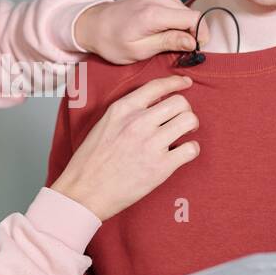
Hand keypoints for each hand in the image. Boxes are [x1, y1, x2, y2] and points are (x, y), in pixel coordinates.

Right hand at [51, 73, 199, 221]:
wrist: (84, 191)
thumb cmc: (90, 162)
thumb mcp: (103, 125)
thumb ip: (126, 113)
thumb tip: (152, 105)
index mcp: (122, 109)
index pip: (157, 86)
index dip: (176, 82)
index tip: (185, 84)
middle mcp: (138, 122)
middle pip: (180, 102)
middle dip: (185, 110)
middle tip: (181, 121)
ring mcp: (151, 144)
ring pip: (189, 121)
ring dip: (191, 127)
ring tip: (183, 136)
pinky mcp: (161, 167)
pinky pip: (191, 149)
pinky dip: (191, 150)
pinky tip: (181, 154)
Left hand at [73, 0, 204, 63]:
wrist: (95, 24)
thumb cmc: (112, 42)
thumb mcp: (139, 50)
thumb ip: (168, 43)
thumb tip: (193, 42)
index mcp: (153, 13)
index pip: (194, 19)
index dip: (200, 36)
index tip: (194, 50)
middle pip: (192, 14)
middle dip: (191, 33)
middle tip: (176, 49)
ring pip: (187, 11)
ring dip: (182, 26)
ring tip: (163, 38)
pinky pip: (178, 6)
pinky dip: (175, 18)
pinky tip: (161, 28)